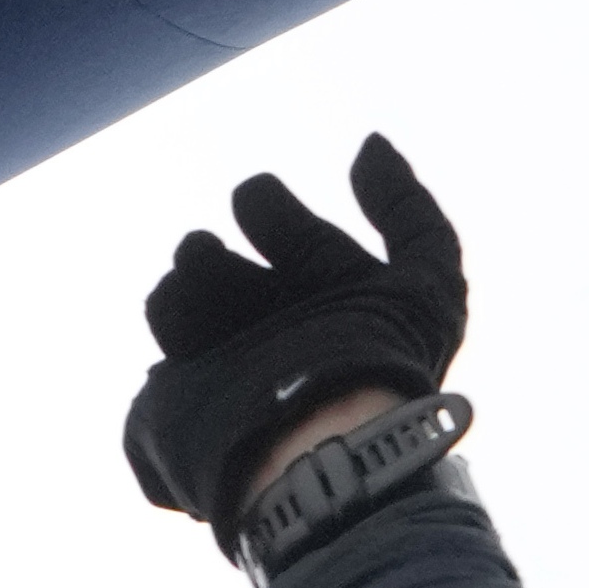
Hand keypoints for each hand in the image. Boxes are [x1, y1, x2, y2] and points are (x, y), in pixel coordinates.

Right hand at [120, 135, 465, 537]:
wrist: (315, 441)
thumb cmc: (377, 368)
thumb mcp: (428, 281)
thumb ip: (408, 210)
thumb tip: (367, 146)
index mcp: (336, 313)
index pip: (304, 247)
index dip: (279, 218)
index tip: (253, 202)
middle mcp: (283, 346)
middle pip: (238, 276)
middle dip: (218, 252)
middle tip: (206, 248)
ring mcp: (228, 383)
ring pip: (190, 306)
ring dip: (194, 280)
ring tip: (196, 270)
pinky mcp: (179, 417)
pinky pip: (160, 366)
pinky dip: (173, 325)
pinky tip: (186, 332)